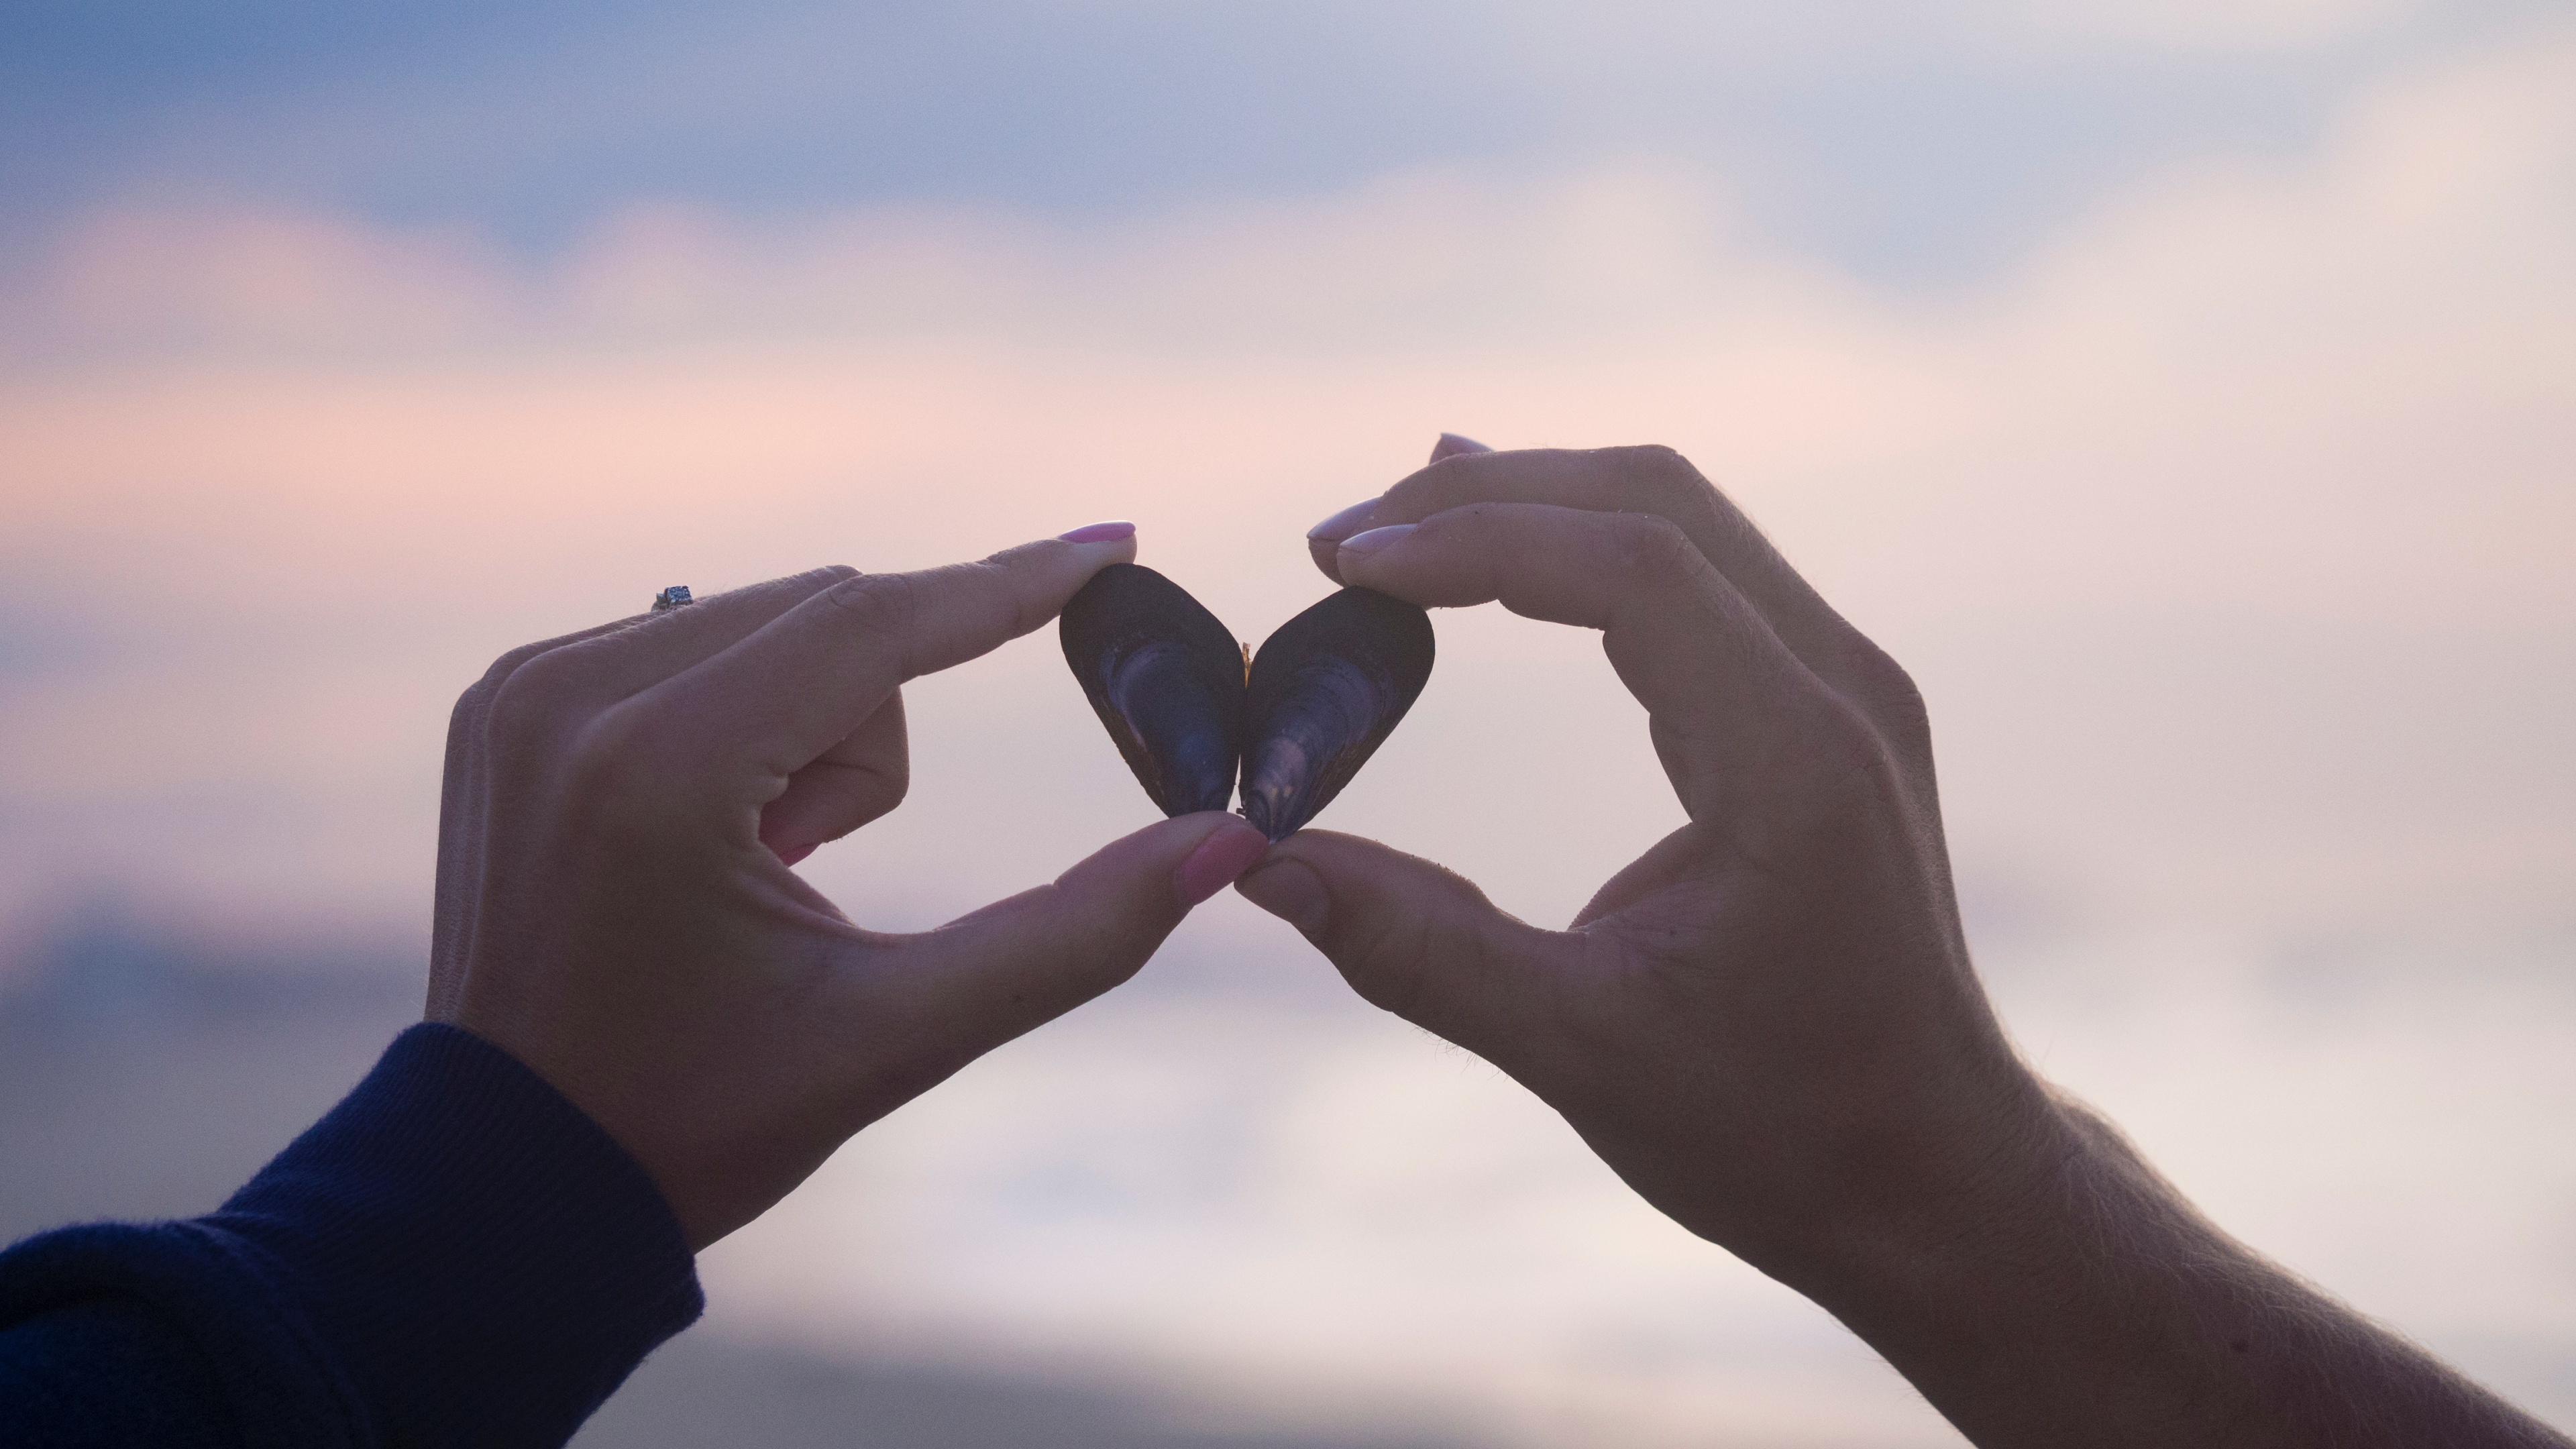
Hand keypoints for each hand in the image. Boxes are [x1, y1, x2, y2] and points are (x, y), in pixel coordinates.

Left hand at [428, 533, 1270, 1248]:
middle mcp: (570, 696)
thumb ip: (1075, 936)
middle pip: (830, 616)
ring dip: (808, 727)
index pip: (872, 623)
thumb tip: (1227, 845)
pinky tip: (701, 840)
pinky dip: (739, 719)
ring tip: (755, 868)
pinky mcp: (504, 698)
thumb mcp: (900, 1037)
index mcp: (656, 773)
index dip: (1010, 585)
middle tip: (809, 869)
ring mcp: (521, 690)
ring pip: (769, 620)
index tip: (1115, 546)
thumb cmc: (701, 1116)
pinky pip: (691, 640)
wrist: (511, 1177)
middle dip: (872, 737)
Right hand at [1251, 440, 2568, 1447]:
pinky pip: (1702, 575)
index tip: (1342, 563)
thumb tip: (1252, 862)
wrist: (1934, 1178)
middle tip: (1338, 539)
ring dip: (1534, 508)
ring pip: (1682, 521)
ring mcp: (1847, 692)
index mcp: (1797, 762)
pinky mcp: (1827, 714)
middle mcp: (1841, 692)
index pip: (1631, 566)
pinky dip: (1588, 550)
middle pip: (1656, 503)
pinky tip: (1503, 555)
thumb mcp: (1579, 1050)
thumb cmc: (1780, 1131)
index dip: (1475, 540)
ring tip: (1390, 531)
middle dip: (1487, 497)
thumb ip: (1415, 947)